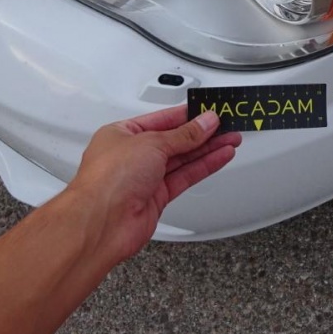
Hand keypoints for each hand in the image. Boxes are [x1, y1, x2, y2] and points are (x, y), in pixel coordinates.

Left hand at [66, 105, 240, 262]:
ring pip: (183, 159)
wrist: (101, 222)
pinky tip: (220, 157)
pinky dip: (204, 166)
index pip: (162, 119)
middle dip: (202, 132)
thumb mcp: (151, 143)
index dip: (187, 115)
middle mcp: (132, 156)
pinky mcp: (156, 198)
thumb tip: (204, 122)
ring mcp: (144, 178)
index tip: (209, 111)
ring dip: (208, 149)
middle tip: (226, 124)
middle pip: (175, 139)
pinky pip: (185, 176)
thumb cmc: (107, 180)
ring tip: (231, 138)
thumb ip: (183, 134)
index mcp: (122, 134)